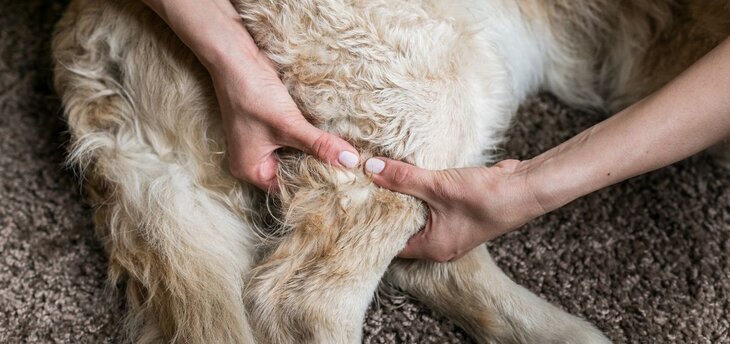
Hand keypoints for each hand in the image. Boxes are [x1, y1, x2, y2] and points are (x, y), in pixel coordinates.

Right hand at [209, 52, 358, 190]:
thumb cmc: (252, 94)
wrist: (237, 57)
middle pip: (294, 173)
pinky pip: (296, 139)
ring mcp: (264, 142)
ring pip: (298, 155)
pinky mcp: (273, 126)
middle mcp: (255, 160)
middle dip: (318, 169)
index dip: (314, 186)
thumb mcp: (288, 124)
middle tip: (349, 172)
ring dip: (317, 152)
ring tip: (345, 157)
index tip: (343, 185)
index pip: (288, 189)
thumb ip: (319, 144)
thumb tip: (350, 161)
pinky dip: (312, 139)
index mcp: (251, 170)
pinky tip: (332, 138)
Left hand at [364, 158, 545, 261]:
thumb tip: (371, 169)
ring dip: (403, 198)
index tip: (355, 207)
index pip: (391, 244)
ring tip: (378, 180)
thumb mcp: (437, 186)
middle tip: (361, 190)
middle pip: (402, 229)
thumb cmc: (485, 197)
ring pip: (416, 215)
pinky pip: (430, 206)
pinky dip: (419, 193)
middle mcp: (440, 244)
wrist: (524, 189)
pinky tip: (407, 176)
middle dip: (385, 209)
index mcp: (432, 248)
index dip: (373, 225)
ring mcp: (450, 229)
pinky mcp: (458, 213)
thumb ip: (403, 178)